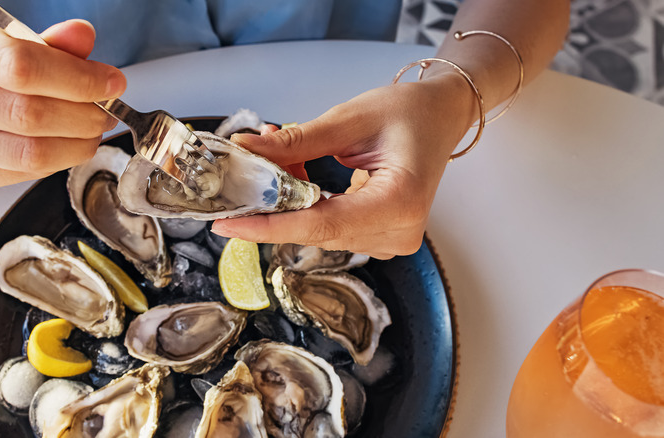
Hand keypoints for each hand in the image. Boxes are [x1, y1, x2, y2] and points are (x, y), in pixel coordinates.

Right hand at [0, 16, 124, 195]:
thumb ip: (46, 45)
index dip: (76, 78)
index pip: (19, 65)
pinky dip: (55, 162)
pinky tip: (64, 147)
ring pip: (27, 151)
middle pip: (26, 112)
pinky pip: (20, 174)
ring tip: (91, 132)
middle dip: (82, 115)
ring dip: (76, 144)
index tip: (109, 84)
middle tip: (105, 113)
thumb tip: (82, 35)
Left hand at [211, 73, 474, 258]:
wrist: (441, 116)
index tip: (228, 224)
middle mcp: (398, 232)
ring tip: (280, 159)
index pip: (321, 224)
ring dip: (290, 201)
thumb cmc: (409, 111)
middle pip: (316, 231)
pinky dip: (307, 204)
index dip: (269, 226)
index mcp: (400, 202)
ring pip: (319, 231)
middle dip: (274, 204)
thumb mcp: (351, 119)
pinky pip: (331, 228)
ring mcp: (392, 240)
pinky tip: (297, 176)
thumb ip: (297, 142)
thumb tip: (246, 150)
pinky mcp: (382, 237)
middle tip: (244, 171)